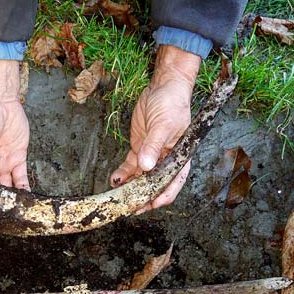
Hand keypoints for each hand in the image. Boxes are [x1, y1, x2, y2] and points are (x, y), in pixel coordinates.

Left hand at [111, 45, 200, 211]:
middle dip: (143, 197)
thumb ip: (153, 146)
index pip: (173, 184)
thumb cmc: (172, 104)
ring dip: (130, 188)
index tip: (150, 204)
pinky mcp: (139, 149)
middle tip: (129, 207)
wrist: (163, 86)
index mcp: (179, 158)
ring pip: (140, 179)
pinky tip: (114, 180)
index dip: (162, 196)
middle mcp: (166, 161)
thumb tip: (146, 167)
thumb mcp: (163, 125)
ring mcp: (151, 156)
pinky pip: (130, 167)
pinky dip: (123, 174)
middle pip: (155, 186)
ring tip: (118, 197)